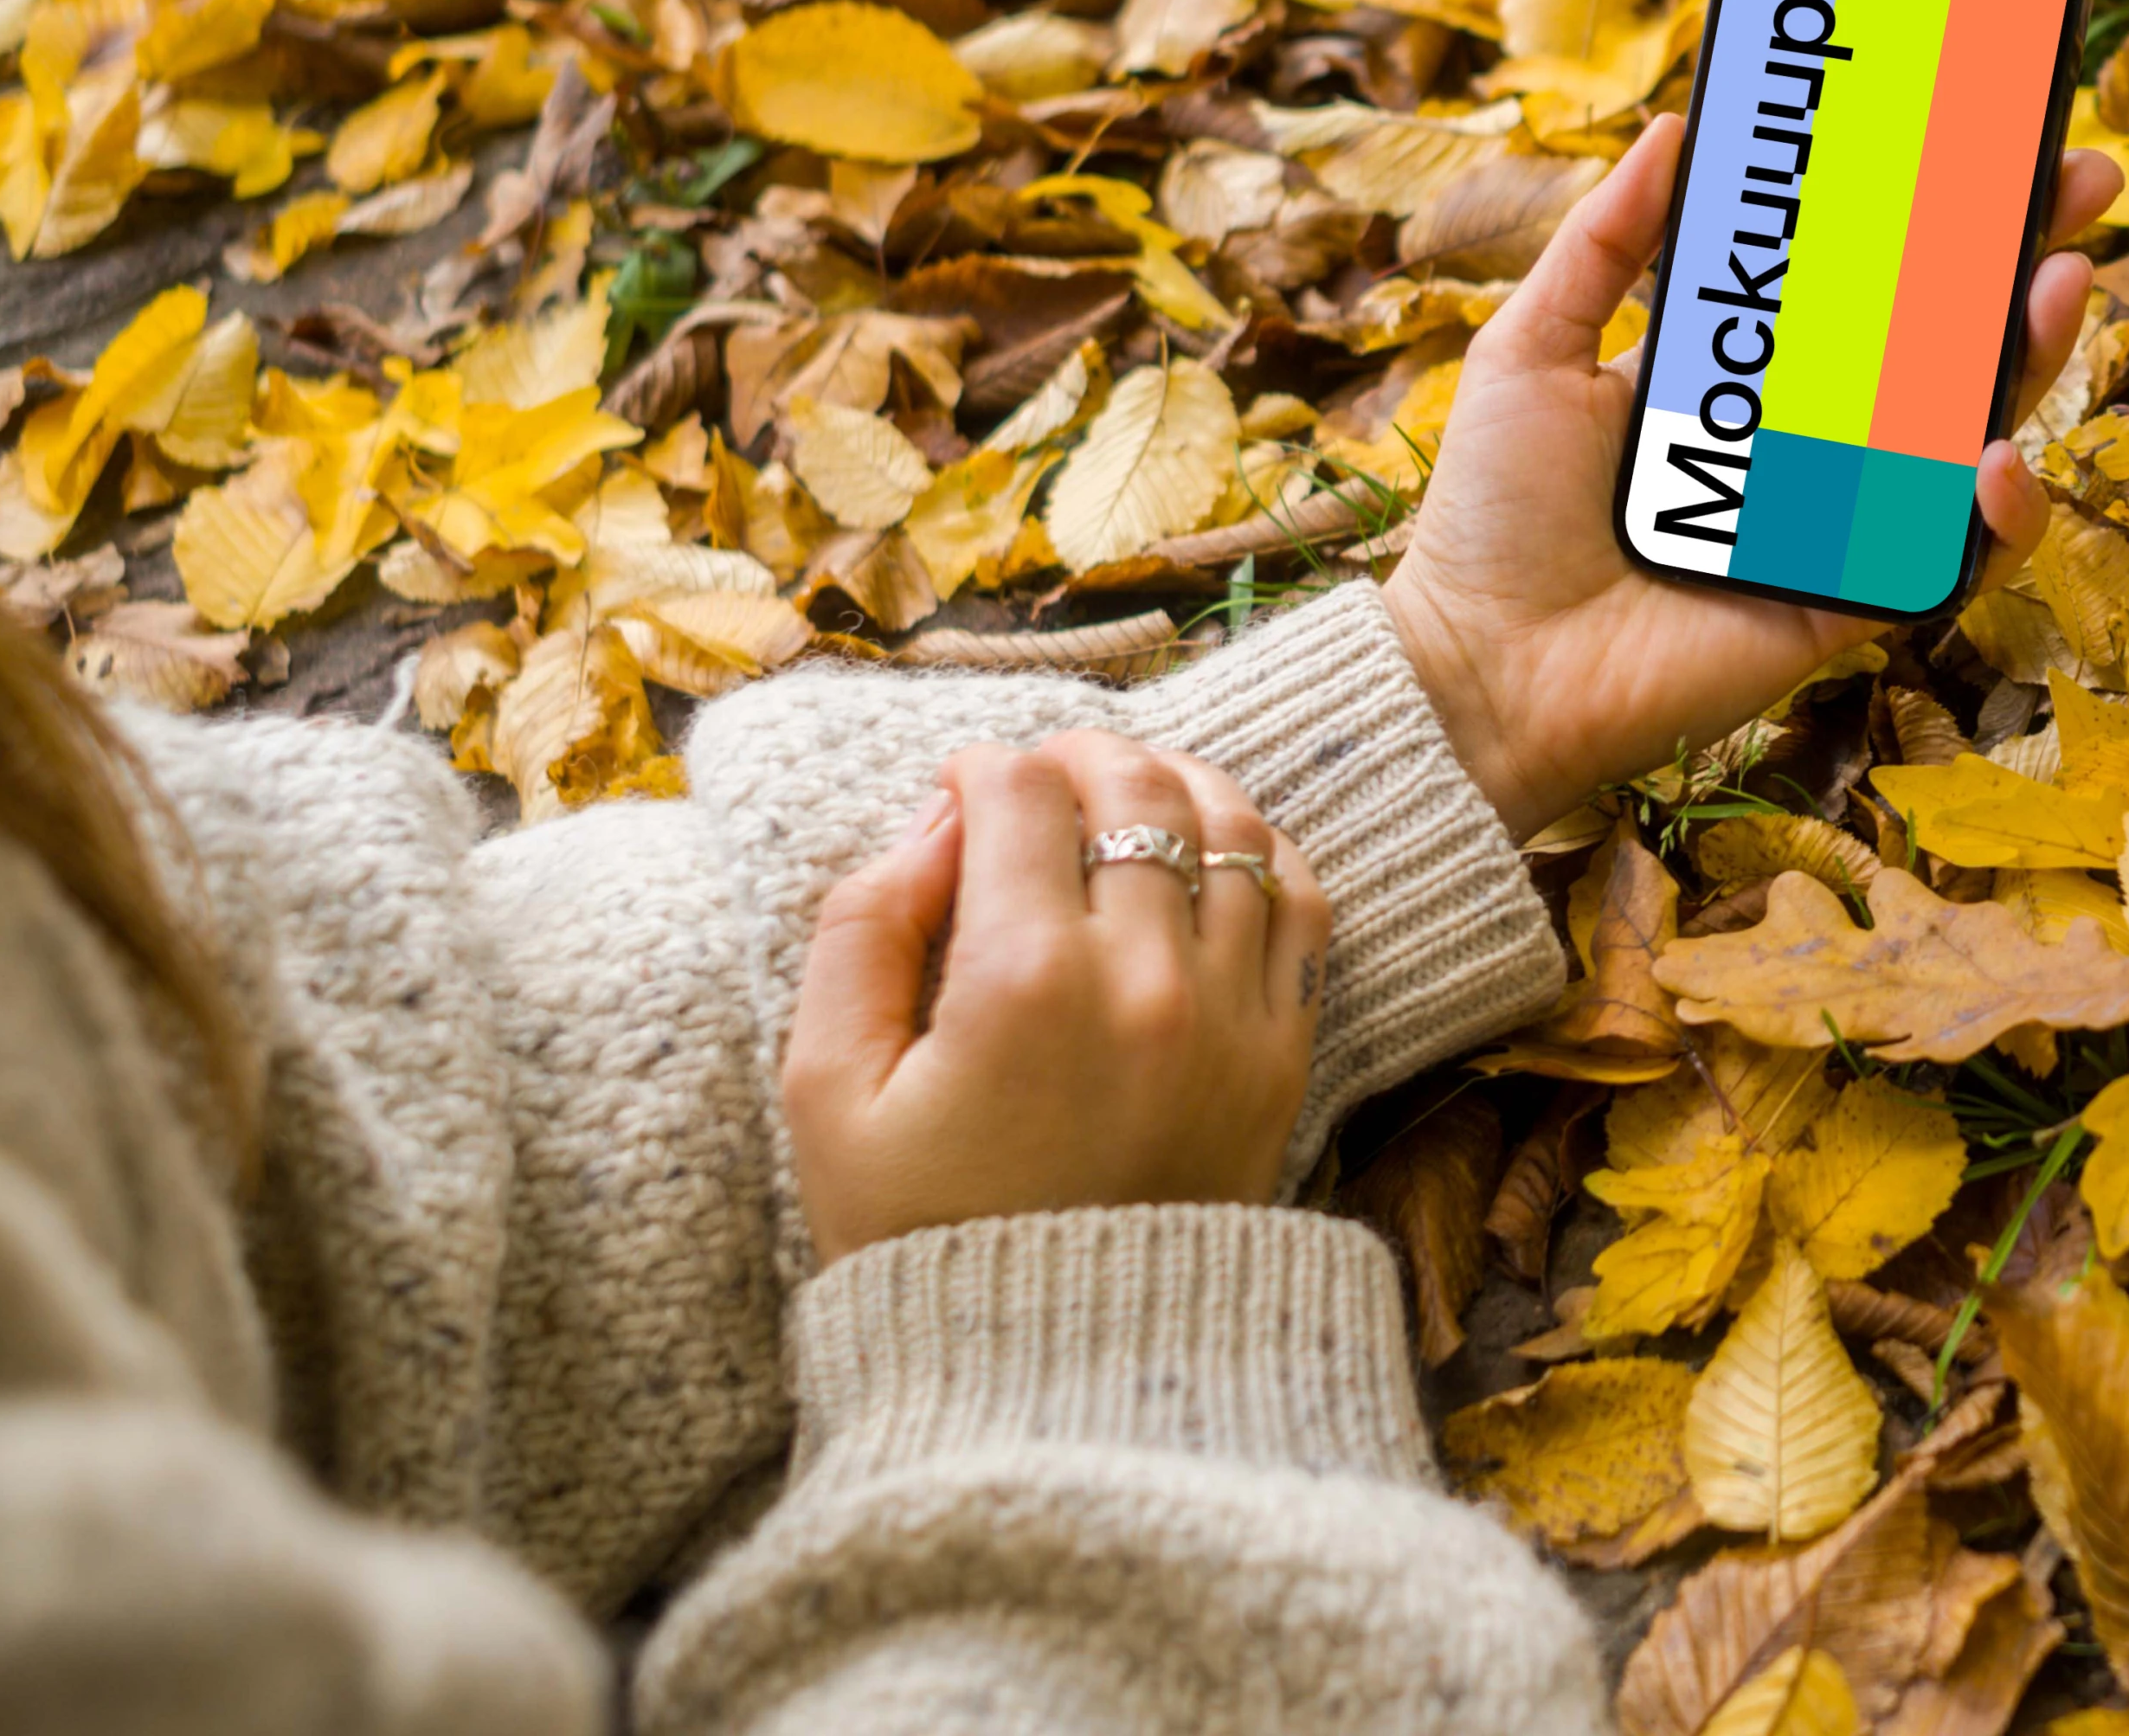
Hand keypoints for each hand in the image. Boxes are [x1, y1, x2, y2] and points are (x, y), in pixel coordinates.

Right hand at [784, 733, 1332, 1260]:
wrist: (1052, 1374)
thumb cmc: (918, 1233)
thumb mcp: (827, 1093)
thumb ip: (861, 932)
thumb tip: (935, 824)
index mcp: (1022, 980)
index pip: (1020, 793)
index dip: (979, 767)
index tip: (957, 791)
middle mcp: (1146, 980)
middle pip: (1134, 786)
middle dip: (1078, 754)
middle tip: (1038, 775)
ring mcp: (1233, 1016)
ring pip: (1232, 824)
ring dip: (1174, 782)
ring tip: (1124, 796)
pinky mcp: (1285, 1055)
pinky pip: (1300, 903)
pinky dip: (1259, 850)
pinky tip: (1210, 853)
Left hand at [1381, 112, 2121, 834]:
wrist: (1480, 666)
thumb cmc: (1494, 515)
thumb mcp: (1536, 346)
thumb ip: (1606, 241)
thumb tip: (1673, 125)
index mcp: (1742, 375)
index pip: (1859, 281)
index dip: (1927, 216)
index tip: (1985, 139)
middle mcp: (1805, 442)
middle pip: (1941, 343)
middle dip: (2021, 260)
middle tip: (2080, 181)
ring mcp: (1837, 520)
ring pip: (1969, 432)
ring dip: (2031, 359)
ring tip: (2061, 281)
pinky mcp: (1848, 601)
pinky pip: (1949, 555)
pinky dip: (1992, 512)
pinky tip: (1993, 454)